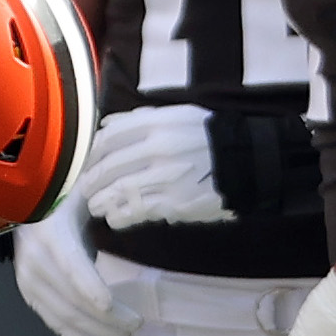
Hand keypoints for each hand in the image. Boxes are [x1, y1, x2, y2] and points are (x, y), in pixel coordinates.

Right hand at [11, 196, 136, 335]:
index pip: (71, 268)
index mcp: (51, 235)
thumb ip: (107, 203)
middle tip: (136, 325)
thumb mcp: (84, 192)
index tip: (111, 307)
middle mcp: (35, 262)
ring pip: (62, 316)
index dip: (90, 289)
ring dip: (94, 331)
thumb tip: (134, 208)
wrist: (24, 202)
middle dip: (105, 318)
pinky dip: (74, 333)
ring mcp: (28, 280)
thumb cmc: (63, 194)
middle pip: (72, 300)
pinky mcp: (27, 291)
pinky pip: (51, 318)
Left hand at [78, 103, 229, 229]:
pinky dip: (118, 216)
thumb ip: (141, 119)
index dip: (93, 153)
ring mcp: (165, 176)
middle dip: (92, 180)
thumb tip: (106, 124)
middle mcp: (158, 148)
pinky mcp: (173, 202)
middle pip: (109, 166)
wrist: (247, 162)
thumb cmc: (210, 138)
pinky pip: (135, 211)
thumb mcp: (179, 116)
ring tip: (96, 205)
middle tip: (87, 188)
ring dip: (100, 201)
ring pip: (116, 191)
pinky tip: (114, 219)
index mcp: (158, 124)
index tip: (89, 162)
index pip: (110, 137)